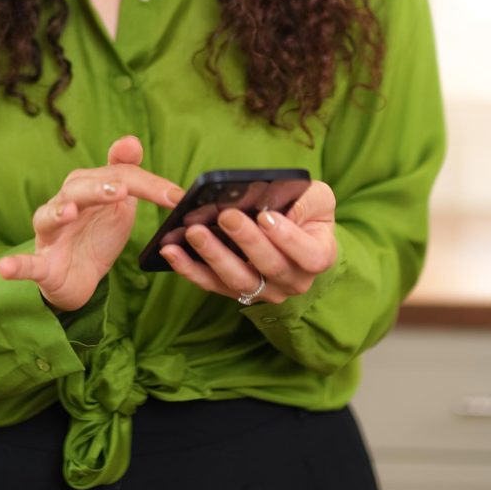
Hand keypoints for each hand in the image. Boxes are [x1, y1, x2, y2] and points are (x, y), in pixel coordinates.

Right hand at [0, 136, 181, 310]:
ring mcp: (51, 233)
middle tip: (121, 191)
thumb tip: (131, 140)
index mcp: (87, 187)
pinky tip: (4, 267)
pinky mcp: (42, 264)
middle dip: (99, 188)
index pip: (119, 177)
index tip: (176, 197)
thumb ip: (127, 173)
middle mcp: (64, 204)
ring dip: (58, 213)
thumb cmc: (97, 234)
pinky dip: (15, 265)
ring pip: (49, 217)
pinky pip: (27, 263)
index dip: (148, 185)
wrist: (78, 278)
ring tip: (69, 212)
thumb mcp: (119, 205)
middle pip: (79, 189)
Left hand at [159, 180, 336, 304]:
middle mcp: (293, 281)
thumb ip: (307, 201)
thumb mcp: (318, 198)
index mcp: (318, 256)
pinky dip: (189, 269)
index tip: (266, 216)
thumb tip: (276, 207)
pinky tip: (171, 250)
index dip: (287, 238)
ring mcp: (264, 291)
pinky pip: (211, 284)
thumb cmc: (307, 212)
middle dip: (245, 241)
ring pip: (237, 280)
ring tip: (194, 232)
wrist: (298, 236)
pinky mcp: (235, 290)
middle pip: (269, 267)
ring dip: (213, 256)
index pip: (308, 255)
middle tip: (225, 216)